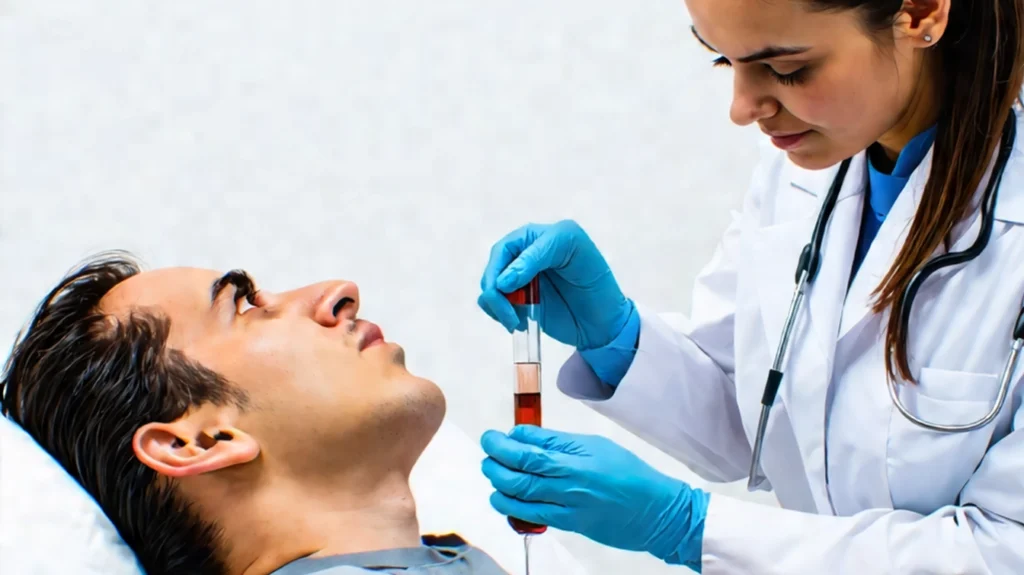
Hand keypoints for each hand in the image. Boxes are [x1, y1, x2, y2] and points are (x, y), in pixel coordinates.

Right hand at [477, 220, 632, 350]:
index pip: (506, 247)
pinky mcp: (517, 303)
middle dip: (494, 292)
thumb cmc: (595, 278)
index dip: (502, 268)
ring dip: (496, 306)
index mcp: (536, 237)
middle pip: (493, 269)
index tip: (507, 288)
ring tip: (515, 322)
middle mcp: (523, 256)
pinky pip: (493, 306)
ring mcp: (518, 281)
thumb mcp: (572, 250)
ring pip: (489, 288)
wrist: (604, 319)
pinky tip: (517, 323)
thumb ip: (536, 257)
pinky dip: (499, 315)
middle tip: (509, 315)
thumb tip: (502, 281)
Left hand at [480, 426, 709, 567]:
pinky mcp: (569, 525)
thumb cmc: (629, 474)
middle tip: (488, 448)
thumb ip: (560, 441)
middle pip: (520, 470)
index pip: (533, 446)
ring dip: (498, 482)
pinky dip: (510, 506)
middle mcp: (571, 481)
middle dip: (496, 458)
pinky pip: (531, 516)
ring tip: (491, 471)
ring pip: (520, 495)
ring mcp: (568, 506)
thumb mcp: (596, 445)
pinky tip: (502, 497)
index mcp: (578, 457)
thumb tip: (525, 435)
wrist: (657, 511)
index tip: (498, 434)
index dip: (508, 440)